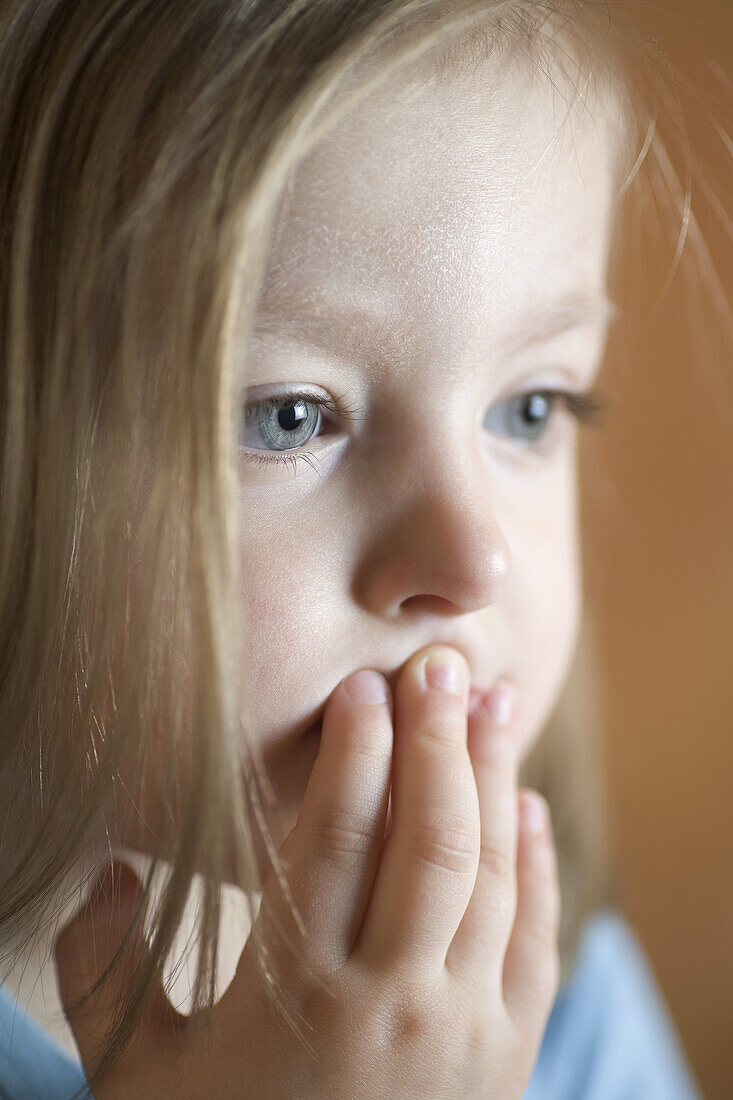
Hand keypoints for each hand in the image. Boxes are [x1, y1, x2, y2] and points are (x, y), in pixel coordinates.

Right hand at [55, 643, 560, 1097]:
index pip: (336, 840)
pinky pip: (535, 939)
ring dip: (494, 777)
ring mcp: (464, 1030)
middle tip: (439, 663)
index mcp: (298, 994)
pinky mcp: (510, 1055)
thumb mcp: (138, 1076)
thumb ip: (104, 973)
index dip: (353, 752)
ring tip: (491, 702)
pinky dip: (537, 864)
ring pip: (491, 874)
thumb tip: (105, 876)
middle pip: (428, 839)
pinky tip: (526, 805)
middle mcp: (393, 1002)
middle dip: (437, 737)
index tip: (361, 685)